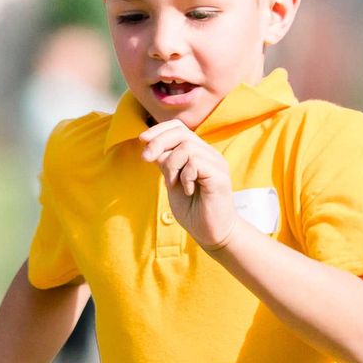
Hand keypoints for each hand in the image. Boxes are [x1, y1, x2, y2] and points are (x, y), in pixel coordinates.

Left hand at [139, 119, 239, 249]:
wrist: (212, 234)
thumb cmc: (193, 210)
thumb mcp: (173, 182)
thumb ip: (166, 163)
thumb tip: (150, 144)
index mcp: (199, 153)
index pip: (179, 128)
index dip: (159, 130)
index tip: (142, 140)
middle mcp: (210, 154)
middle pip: (181, 132)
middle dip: (158, 142)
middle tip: (146, 158)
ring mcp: (217, 164)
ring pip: (187, 147)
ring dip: (172, 164)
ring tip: (174, 183)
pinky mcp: (220, 176)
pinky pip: (195, 163)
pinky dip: (185, 176)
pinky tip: (189, 190)